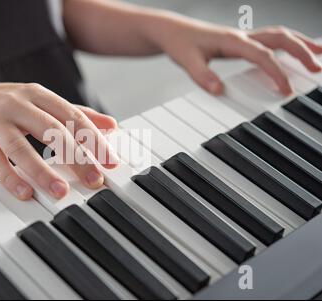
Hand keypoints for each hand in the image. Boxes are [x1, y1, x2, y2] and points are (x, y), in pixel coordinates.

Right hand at [0, 82, 117, 199]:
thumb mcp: (40, 102)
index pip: (72, 116)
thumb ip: (75, 113)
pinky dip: (10, 178)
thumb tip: (111, 125)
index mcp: (38, 94)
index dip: (93, 139)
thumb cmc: (6, 105)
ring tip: (60, 191)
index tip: (111, 161)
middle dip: (76, 156)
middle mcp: (18, 104)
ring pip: (21, 147)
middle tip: (94, 180)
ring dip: (42, 171)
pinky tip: (25, 193)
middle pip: (51, 130)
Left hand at [151, 17, 321, 94]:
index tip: (286, 90)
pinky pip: (269, 40)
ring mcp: (241, 37)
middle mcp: (240, 36)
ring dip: (300, 43)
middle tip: (317, 68)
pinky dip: (286, 44)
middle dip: (301, 51)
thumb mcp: (186, 61)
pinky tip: (291, 52)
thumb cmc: (179, 43)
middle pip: (280, 37)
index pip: (262, 55)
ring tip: (318, 54)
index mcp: (231, 40)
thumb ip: (202, 75)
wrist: (171, 31)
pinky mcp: (239, 41)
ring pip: (278, 34)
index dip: (276, 72)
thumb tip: (219, 90)